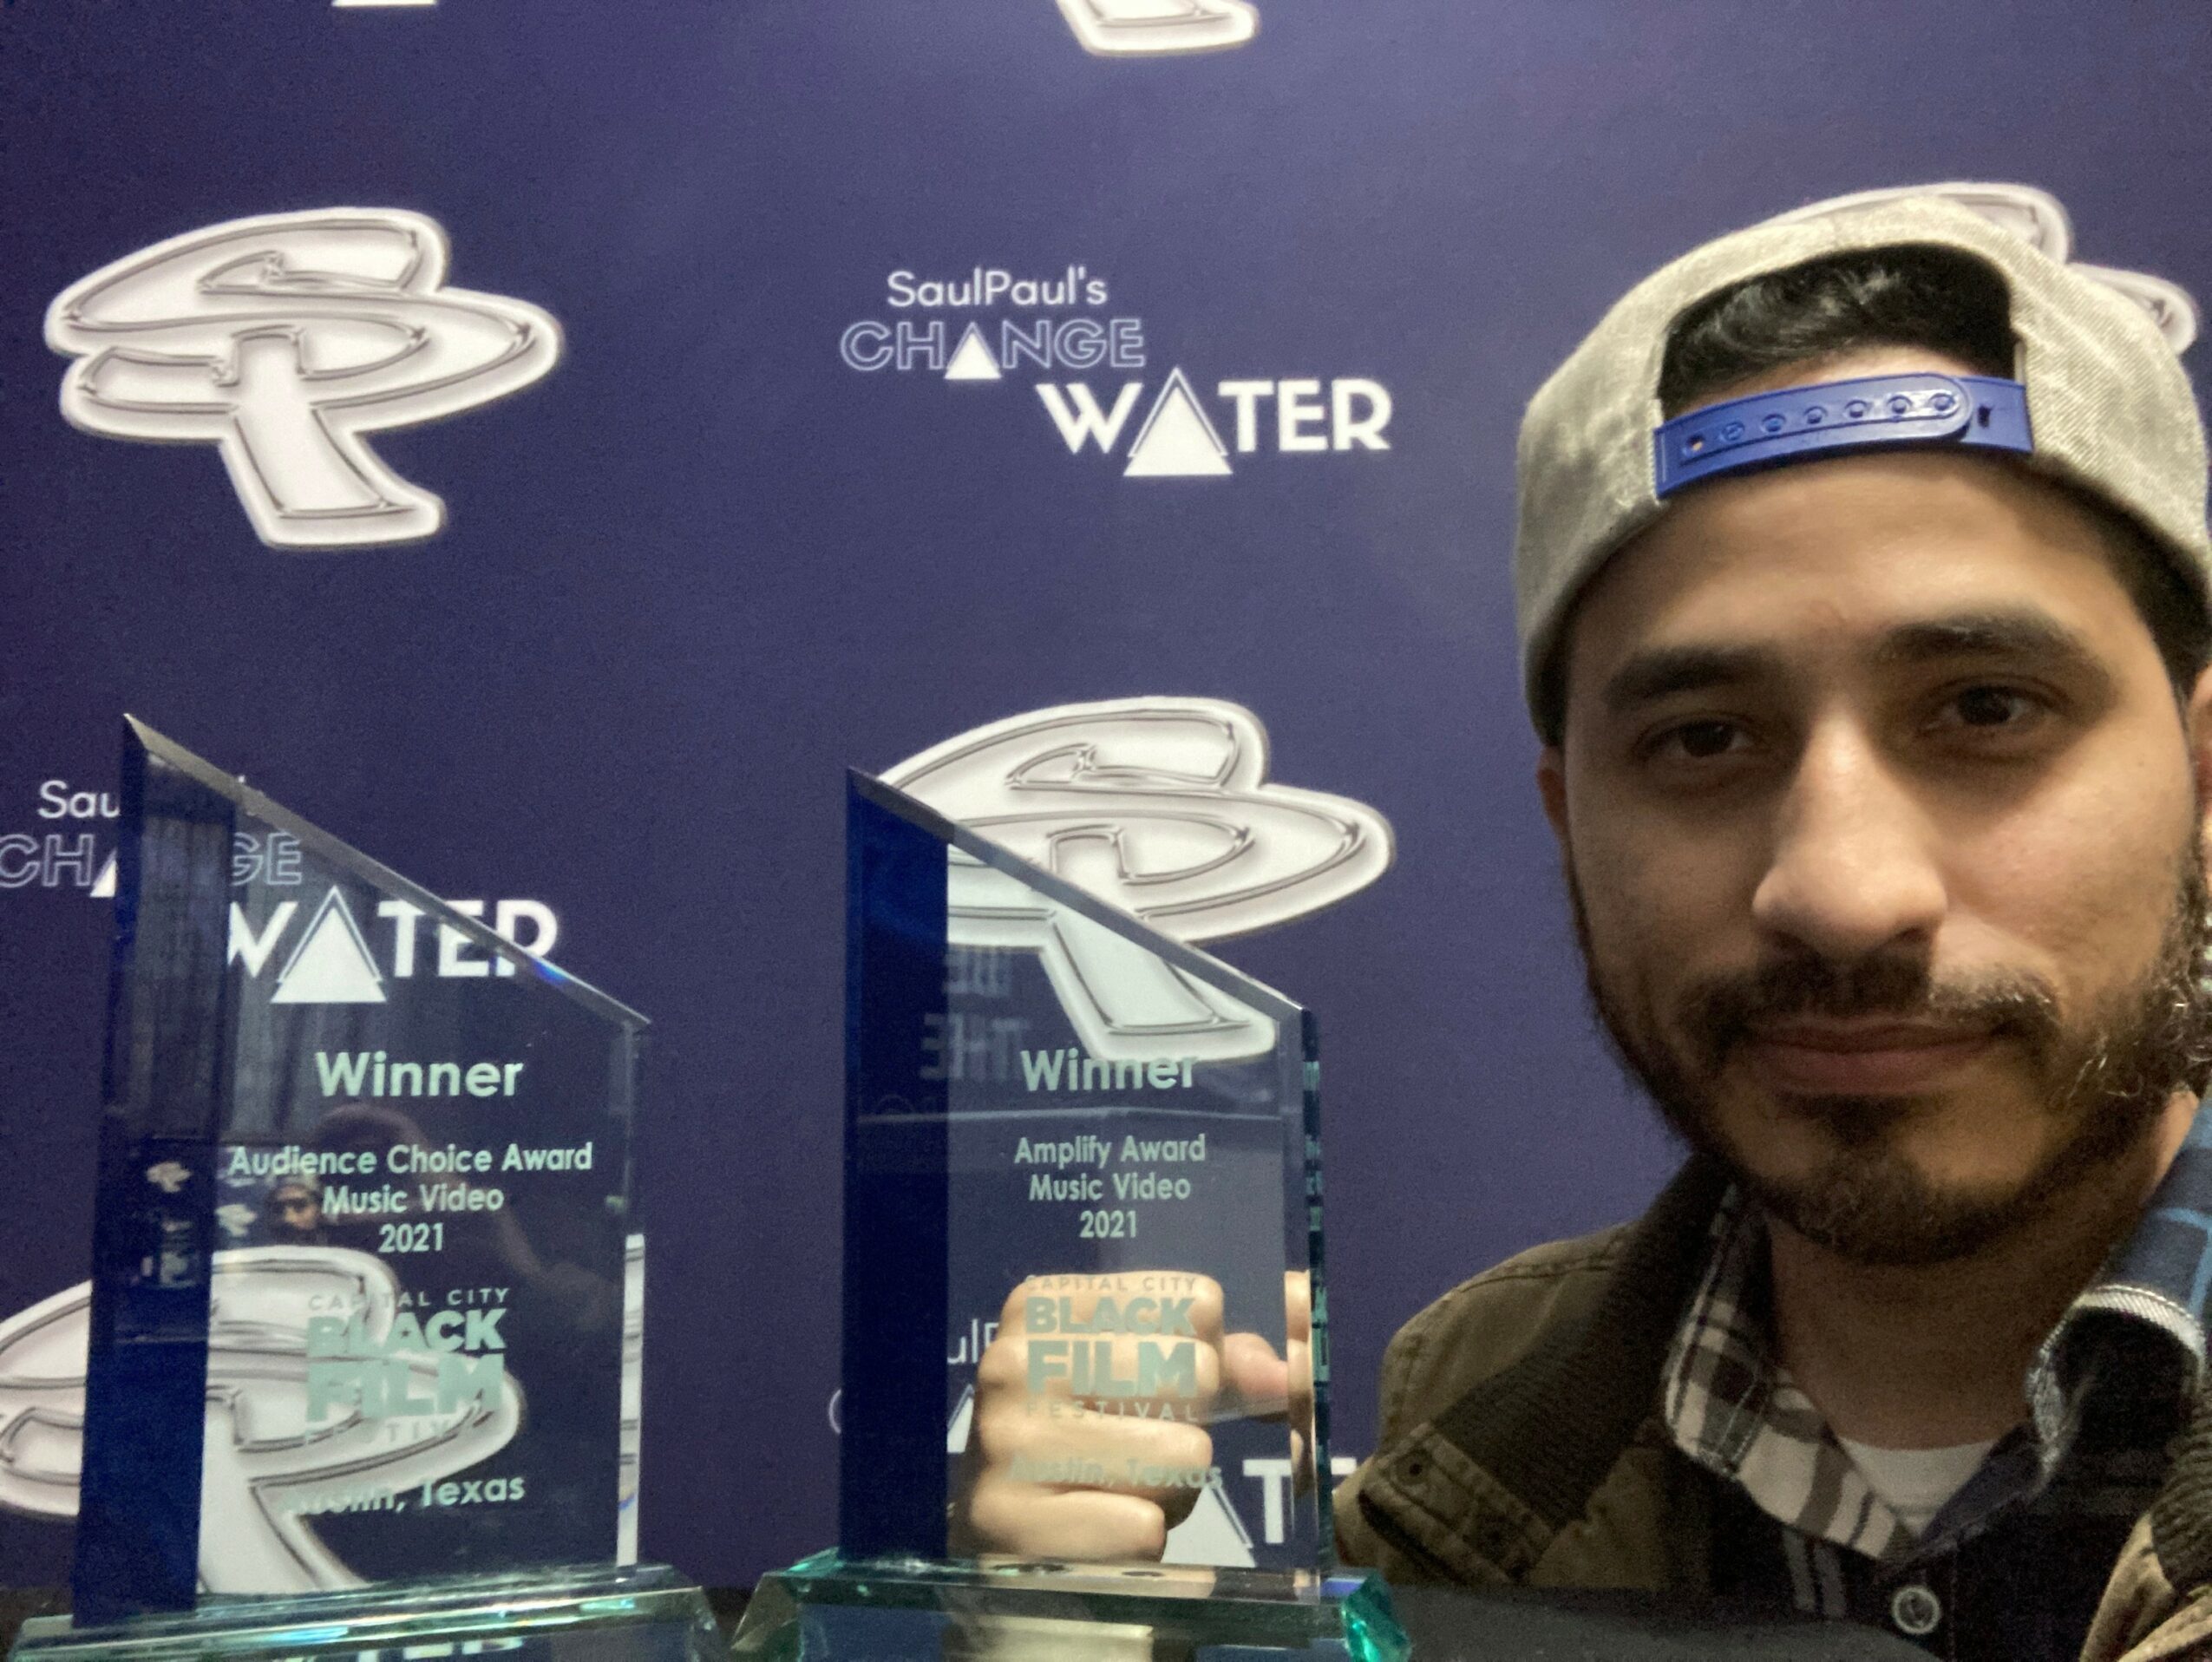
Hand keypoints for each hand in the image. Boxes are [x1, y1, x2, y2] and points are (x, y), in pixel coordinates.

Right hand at [951, 1271, 1308, 1560]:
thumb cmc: (1095, 1448)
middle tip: (1143, 1451)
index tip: (1169, 1385)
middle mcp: (1014, 1361)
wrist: (1016, 1556)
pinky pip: (1146, 1529)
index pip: (1196, 1303)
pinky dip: (1144, 1545)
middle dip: (1193, 1425)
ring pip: (1182, 1454)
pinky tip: (1102, 1538)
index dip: (1209, 1355)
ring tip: (1124, 1495)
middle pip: (1194, 1374)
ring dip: (1175, 1490)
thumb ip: (1233, 1359)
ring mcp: (1006, 1443)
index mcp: (1046, 1306)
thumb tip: (1285, 1375)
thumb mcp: (1153, 1382)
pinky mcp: (1012, 1526)